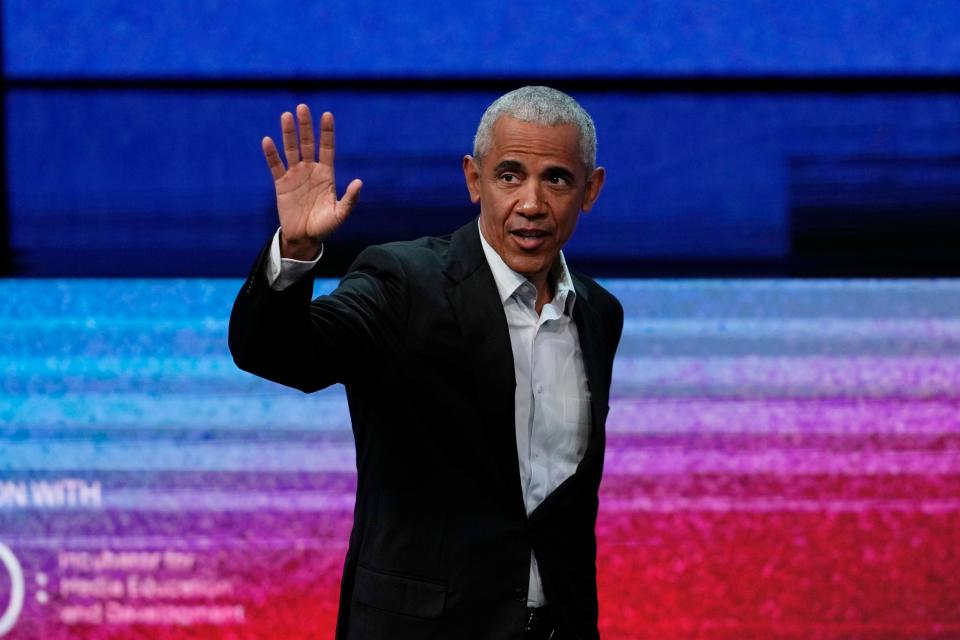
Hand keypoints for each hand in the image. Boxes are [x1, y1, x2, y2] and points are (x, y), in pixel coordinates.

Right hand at [262, 105, 362, 259]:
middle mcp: (311, 170)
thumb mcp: (340, 214)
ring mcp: (295, 175)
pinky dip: (271, 154)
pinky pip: (275, 166)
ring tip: (286, 116)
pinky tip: (268, 141)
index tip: (327, 115)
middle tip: (302, 107)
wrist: (305, 238)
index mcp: (326, 174)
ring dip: (288, 133)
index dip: (327, 132)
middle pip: (308, 143)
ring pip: (291, 150)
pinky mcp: (281, 184)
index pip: (327, 148)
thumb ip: (350, 199)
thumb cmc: (325, 226)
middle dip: (306, 126)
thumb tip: (359, 182)